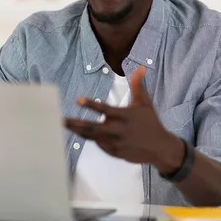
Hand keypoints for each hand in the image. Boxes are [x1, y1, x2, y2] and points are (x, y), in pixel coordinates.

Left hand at [64, 66, 183, 172]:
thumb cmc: (151, 122)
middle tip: (60, 120)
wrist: (160, 148)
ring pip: (92, 137)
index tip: (78, 100)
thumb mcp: (144, 103)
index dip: (91, 105)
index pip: (104, 109)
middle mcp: (117, 130)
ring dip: (78, 131)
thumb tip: (141, 67)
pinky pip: (99, 145)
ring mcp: (115, 143)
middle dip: (74, 124)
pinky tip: (85, 133)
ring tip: (65, 125)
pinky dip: (93, 139)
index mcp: (124, 116)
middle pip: (91, 128)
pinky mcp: (115, 152)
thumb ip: (138, 85)